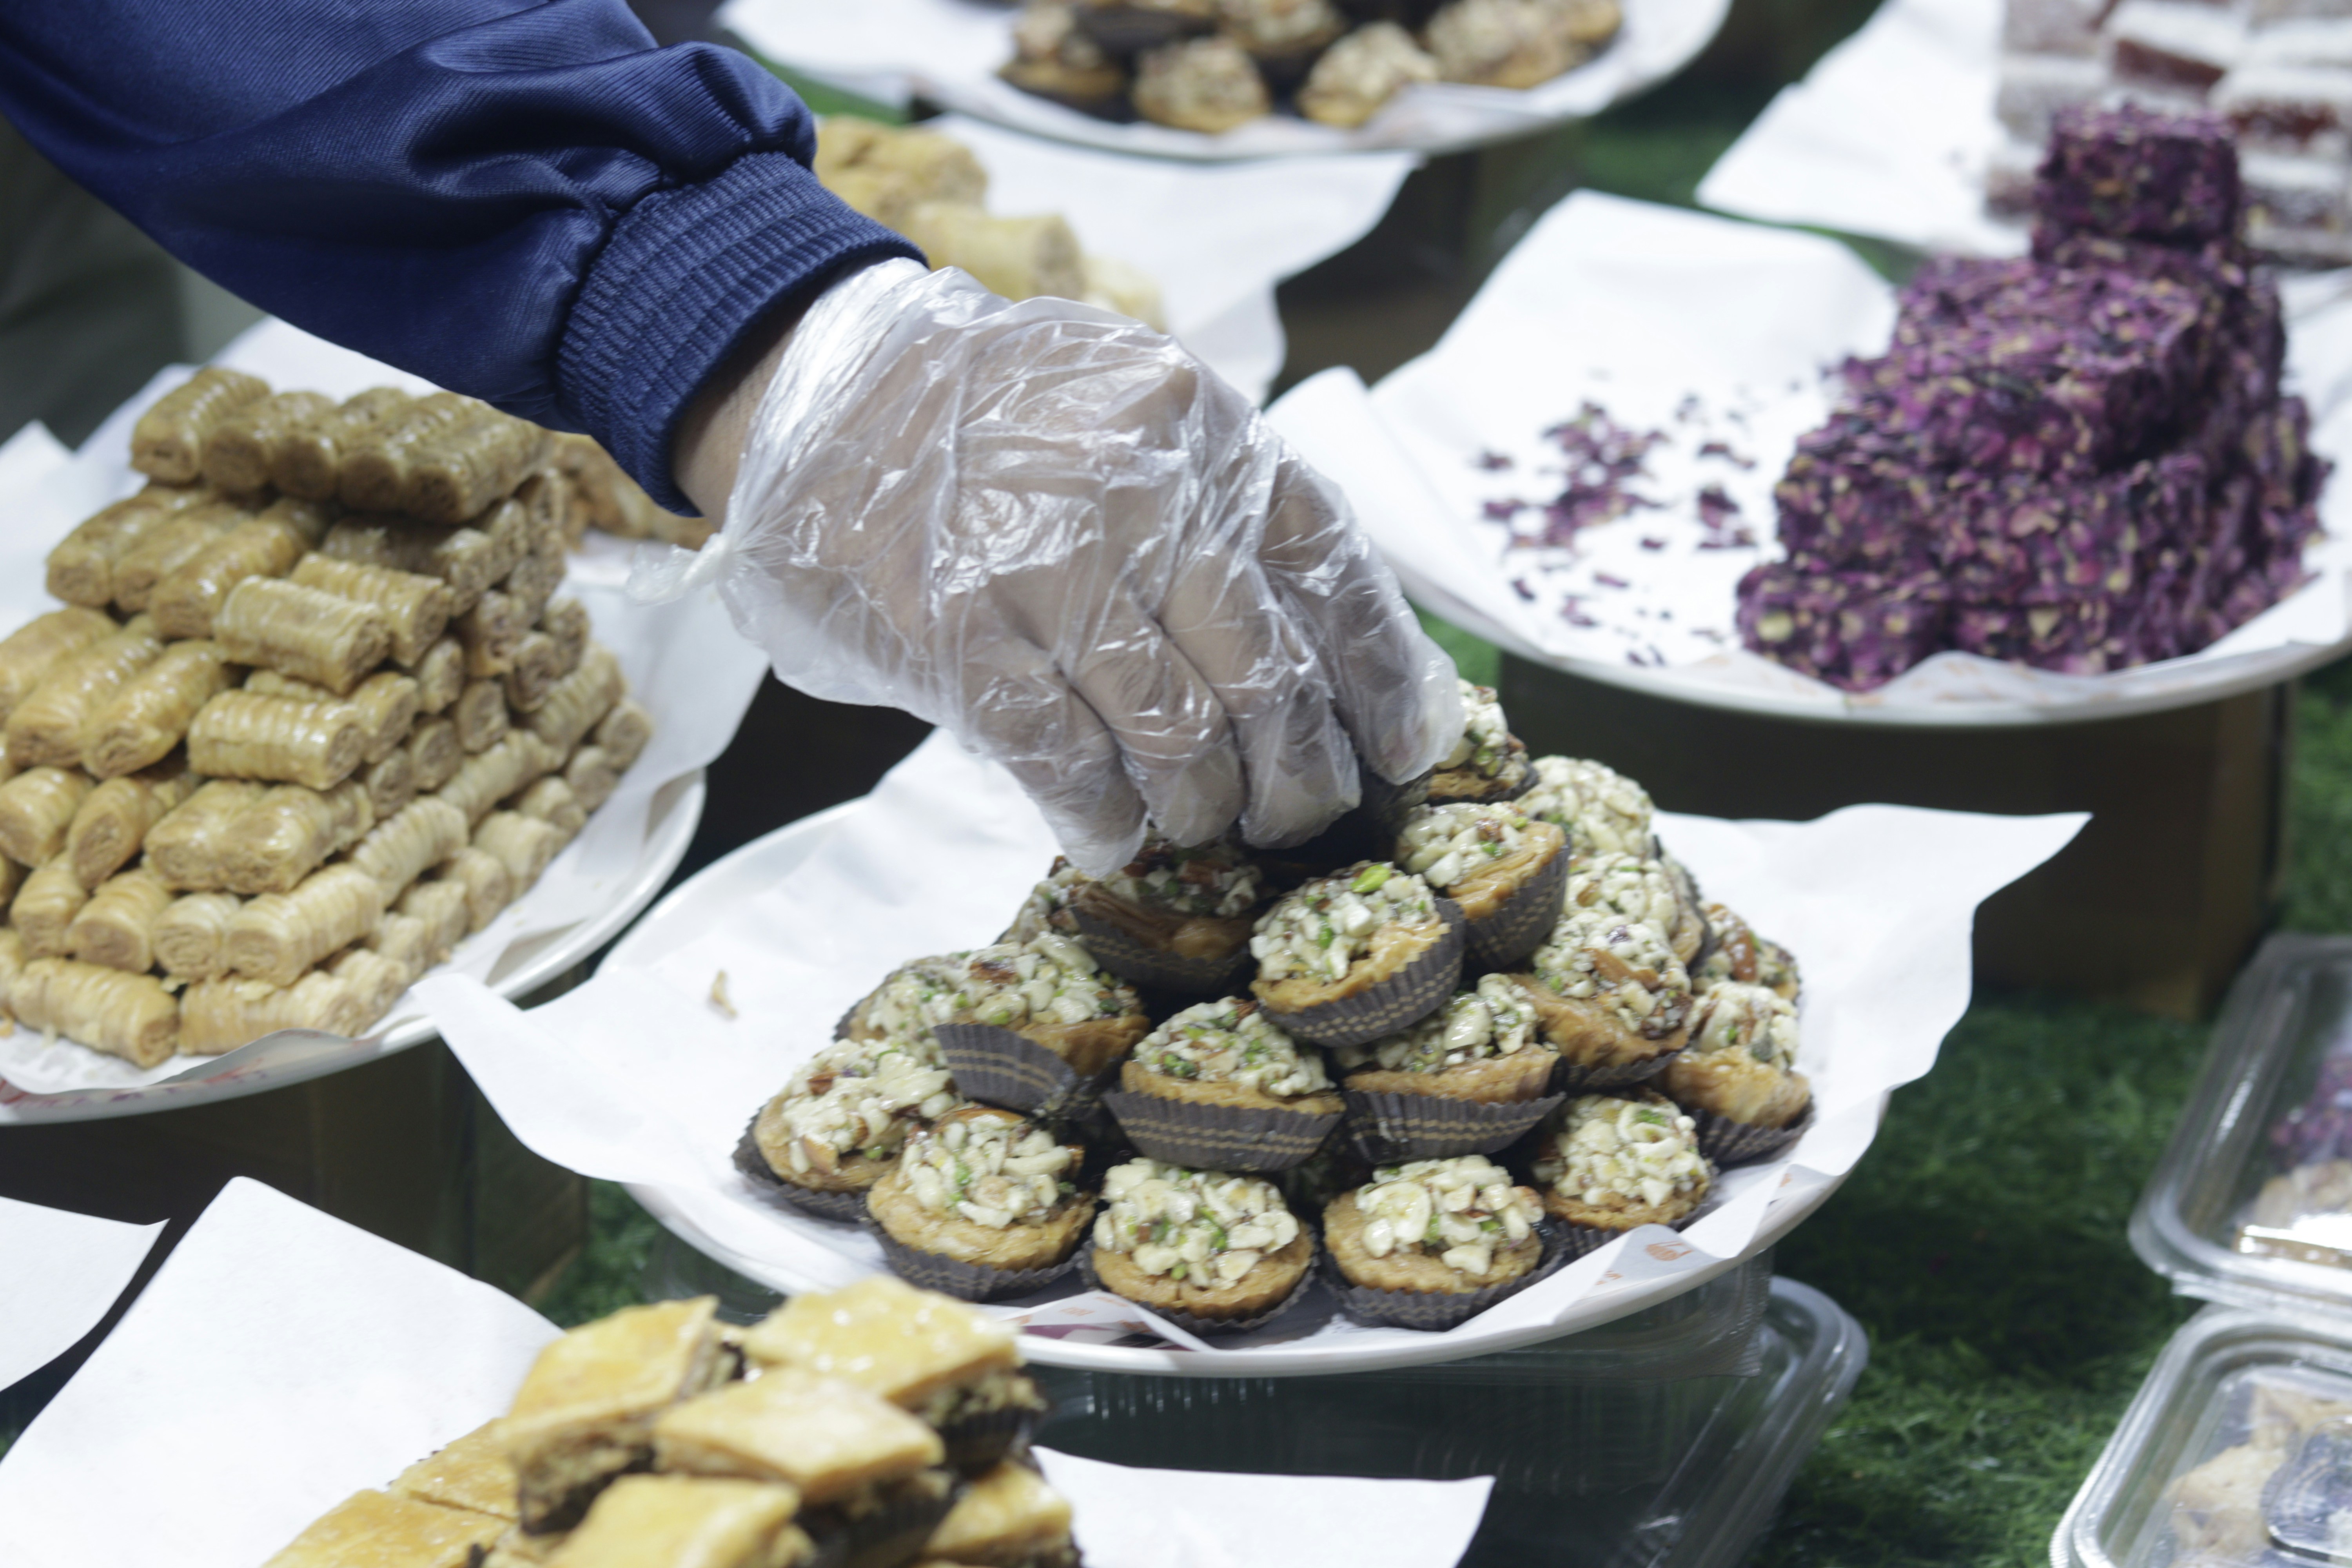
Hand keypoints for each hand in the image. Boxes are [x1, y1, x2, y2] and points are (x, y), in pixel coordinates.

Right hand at [653, 259, 1459, 874]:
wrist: (825, 389)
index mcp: (1202, 425)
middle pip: (1267, 677)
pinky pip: (1065, 763)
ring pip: (1176, 737)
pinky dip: (1103, 820)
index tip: (1402, 749)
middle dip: (1299, 777)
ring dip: (1202, 808)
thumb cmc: (1004, 425)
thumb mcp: (1142, 423)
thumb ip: (1231, 520)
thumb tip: (1342, 670)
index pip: (1333, 567)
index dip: (1384, 677)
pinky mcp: (958, 635)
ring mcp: (1044, 563)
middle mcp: (1138, 487)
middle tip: (1296, 815)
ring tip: (1199, 822)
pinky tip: (1109, 835)